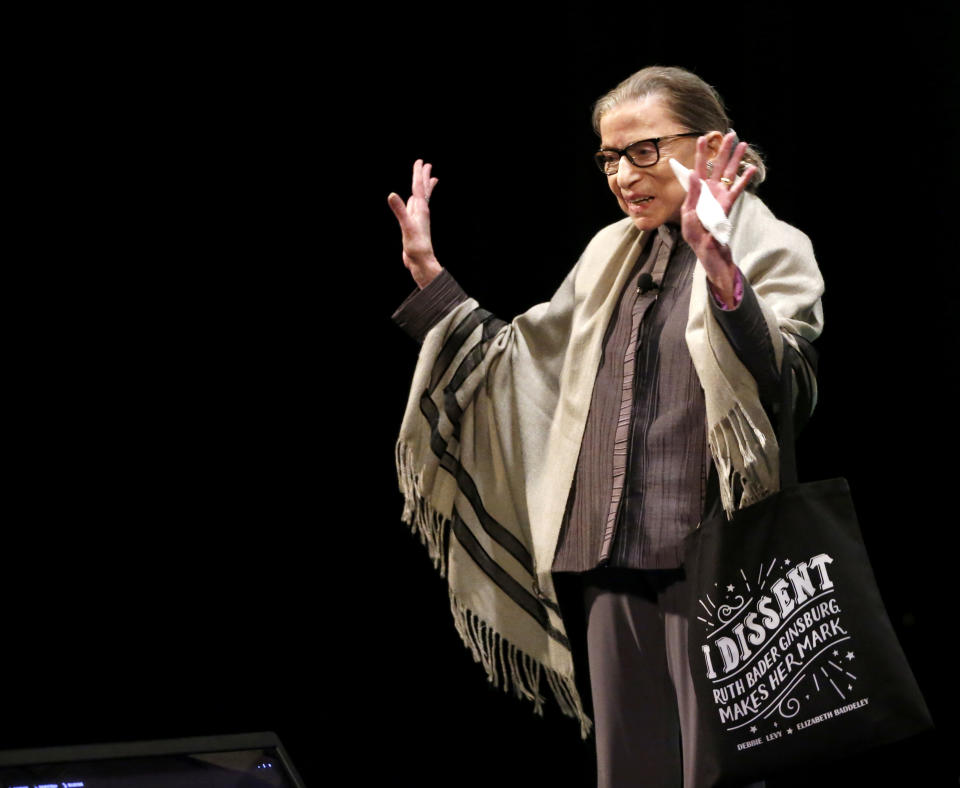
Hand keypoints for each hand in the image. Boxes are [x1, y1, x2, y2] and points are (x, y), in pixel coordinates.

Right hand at [388, 159, 441, 288]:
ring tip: (430, 179)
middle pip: (423, 190)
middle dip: (424, 177)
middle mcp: (421, 212)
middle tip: (427, 164)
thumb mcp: (406, 227)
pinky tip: (414, 203)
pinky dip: (416, 202)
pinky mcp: (415, 226)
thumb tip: (392, 195)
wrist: (421, 262)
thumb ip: (400, 211)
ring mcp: (418, 219)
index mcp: (420, 210)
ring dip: (424, 188)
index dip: (418, 174)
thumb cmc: (416, 246)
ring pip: (422, 199)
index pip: (419, 187)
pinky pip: (416, 209)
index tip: (421, 162)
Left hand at [681, 133, 756, 304]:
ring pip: (729, 174)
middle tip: (730, 134)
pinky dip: (745, 179)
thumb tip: (694, 174)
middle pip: (717, 167)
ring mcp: (720, 198)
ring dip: (736, 159)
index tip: (702, 138)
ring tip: (743, 144)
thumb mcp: (689, 216)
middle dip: (723, 150)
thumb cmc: (695, 237)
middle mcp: (709, 192)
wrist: (709, 253)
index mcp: (695, 193)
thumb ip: (692, 194)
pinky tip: (751, 168)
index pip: (698, 169)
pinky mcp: (729, 206)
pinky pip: (738, 190)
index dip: (701, 154)